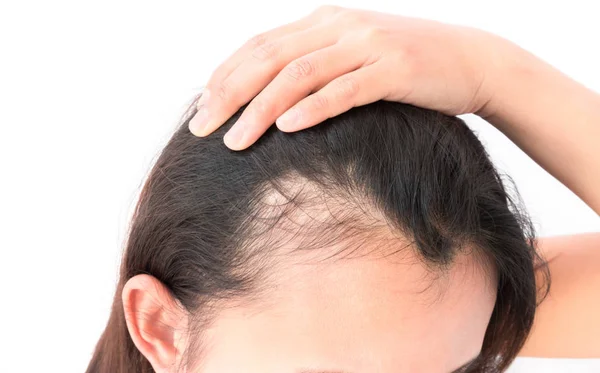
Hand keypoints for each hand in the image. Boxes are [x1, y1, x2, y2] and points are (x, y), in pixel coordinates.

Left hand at [189, 5, 506, 149]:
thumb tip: (272, 100)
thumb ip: (315, 66)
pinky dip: (313, 107)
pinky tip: (287, 127)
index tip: (201, 109)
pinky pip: (345, 89)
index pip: (259, 46)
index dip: (224, 77)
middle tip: (201, 128)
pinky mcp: (394, 68)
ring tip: (235, 141)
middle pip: (269, 58)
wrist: (471, 59)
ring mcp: (367, 44)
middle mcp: (339, 26)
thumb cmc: (406, 67)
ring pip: (300, 74)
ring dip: (262, 108)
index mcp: (322, 22)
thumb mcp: (353, 57)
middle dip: (229, 94)